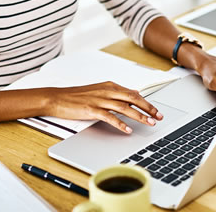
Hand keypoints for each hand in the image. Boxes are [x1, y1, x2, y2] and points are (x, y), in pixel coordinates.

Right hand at [44, 82, 162, 133]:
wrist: (57, 98)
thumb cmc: (76, 96)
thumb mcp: (98, 92)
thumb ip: (114, 95)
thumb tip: (130, 97)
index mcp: (109, 86)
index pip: (133, 93)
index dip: (146, 102)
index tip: (156, 110)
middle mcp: (107, 91)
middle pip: (133, 98)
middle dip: (148, 107)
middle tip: (158, 116)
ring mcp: (99, 100)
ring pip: (124, 107)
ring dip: (139, 115)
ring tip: (149, 123)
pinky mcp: (91, 109)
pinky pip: (110, 117)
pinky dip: (120, 123)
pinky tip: (128, 129)